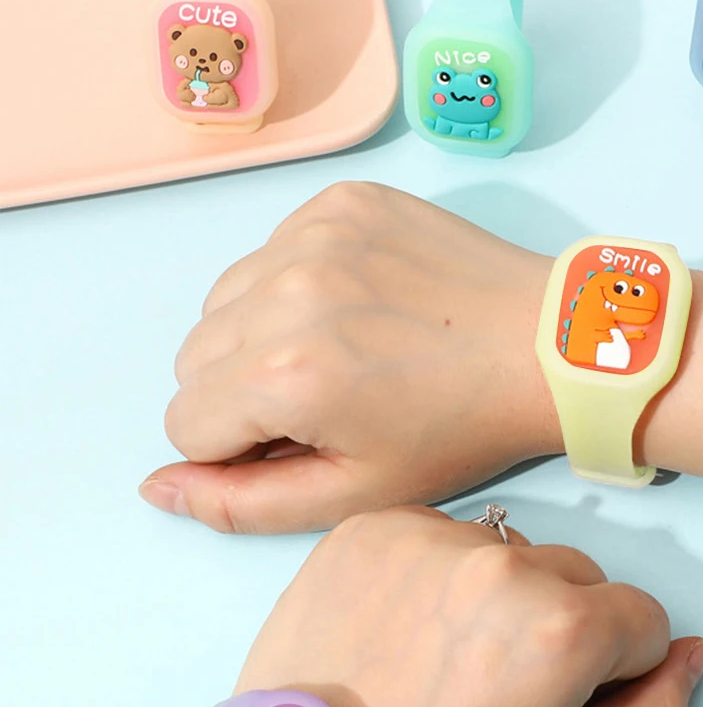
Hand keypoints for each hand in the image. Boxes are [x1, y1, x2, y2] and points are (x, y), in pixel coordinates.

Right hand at [141, 183, 560, 532]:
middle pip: (193, 361)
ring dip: (258, 336)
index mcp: (287, 375)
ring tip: (340, 351)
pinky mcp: (339, 203)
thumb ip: (243, 503)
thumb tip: (155, 487)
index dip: (238, 447)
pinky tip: (357, 305)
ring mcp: (314, 235)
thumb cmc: (461, 428)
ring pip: (222, 304)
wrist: (544, 346)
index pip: (186, 424)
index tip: (301, 439)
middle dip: (241, 393)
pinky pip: (269, 253)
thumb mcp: (357, 492)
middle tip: (325, 400)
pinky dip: (293, 286)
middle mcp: (287, 292)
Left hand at [233, 506, 702, 706]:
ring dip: (497, 589)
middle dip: (559, 621)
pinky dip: (437, 568)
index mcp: (563, 625)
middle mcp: (504, 559)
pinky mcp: (376, 523)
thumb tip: (693, 651)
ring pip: (510, 548)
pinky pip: (441, 532)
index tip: (555, 697)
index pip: (642, 618)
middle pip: (578, 575)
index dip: (610, 667)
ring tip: (444, 648)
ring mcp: (433, 533)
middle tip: (497, 677)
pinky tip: (404, 618)